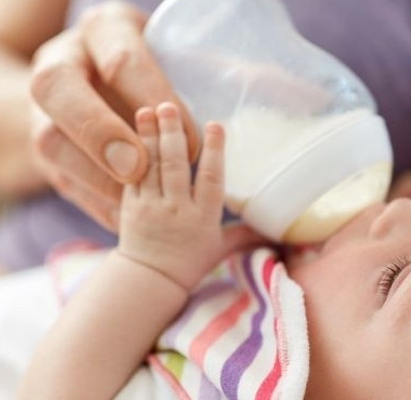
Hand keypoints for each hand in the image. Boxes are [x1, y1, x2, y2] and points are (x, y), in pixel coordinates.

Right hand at [29, 2, 199, 230]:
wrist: (97, 88)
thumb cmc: (157, 71)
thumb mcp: (181, 56)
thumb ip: (219, 73)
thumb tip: (290, 96)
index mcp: (104, 30)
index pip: (122, 58)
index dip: (155, 99)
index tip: (192, 141)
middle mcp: (63, 63)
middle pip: (56, 89)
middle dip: (98, 132)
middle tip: (137, 168)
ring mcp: (43, 109)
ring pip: (49, 141)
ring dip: (95, 178)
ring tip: (138, 205)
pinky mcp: (46, 153)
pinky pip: (61, 179)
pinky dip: (96, 203)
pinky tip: (127, 221)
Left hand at [118, 103, 261, 289]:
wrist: (151, 281)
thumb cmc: (190, 264)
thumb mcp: (221, 248)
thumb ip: (245, 233)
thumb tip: (280, 231)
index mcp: (203, 218)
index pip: (211, 180)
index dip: (214, 152)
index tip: (216, 125)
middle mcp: (176, 211)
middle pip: (175, 168)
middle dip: (172, 135)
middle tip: (168, 106)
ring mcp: (151, 208)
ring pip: (151, 167)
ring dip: (149, 136)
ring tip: (147, 110)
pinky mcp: (130, 207)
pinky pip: (132, 176)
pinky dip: (132, 152)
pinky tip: (130, 129)